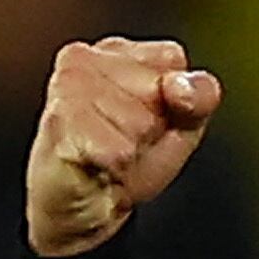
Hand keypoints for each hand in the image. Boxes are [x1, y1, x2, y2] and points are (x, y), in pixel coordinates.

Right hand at [26, 37, 222, 255]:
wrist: (83, 208)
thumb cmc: (126, 160)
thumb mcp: (182, 125)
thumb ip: (200, 95)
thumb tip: (180, 86)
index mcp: (115, 51)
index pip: (172, 59)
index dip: (175, 102)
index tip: (152, 120)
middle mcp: (83, 59)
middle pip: (157, 92)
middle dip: (153, 128)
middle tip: (125, 142)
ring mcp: (66, 89)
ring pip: (138, 121)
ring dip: (132, 149)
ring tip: (109, 153)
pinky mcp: (57, 123)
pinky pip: (117, 149)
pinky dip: (118, 167)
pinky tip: (97, 164)